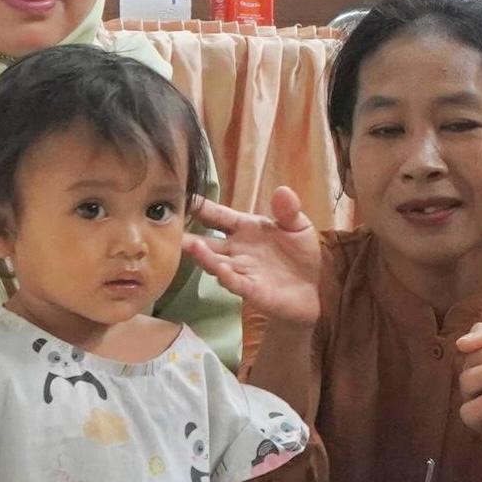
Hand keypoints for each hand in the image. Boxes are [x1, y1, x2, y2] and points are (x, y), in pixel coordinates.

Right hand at [183, 188, 323, 322]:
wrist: (316, 290)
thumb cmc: (302, 254)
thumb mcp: (299, 226)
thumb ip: (289, 210)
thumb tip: (282, 190)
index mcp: (245, 228)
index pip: (216, 215)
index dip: (199, 206)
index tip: (177, 194)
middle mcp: (236, 249)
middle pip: (205, 241)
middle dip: (187, 235)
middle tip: (164, 226)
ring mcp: (242, 270)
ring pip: (215, 262)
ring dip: (202, 255)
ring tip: (188, 245)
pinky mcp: (252, 290)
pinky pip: (236, 283)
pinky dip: (226, 277)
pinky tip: (219, 270)